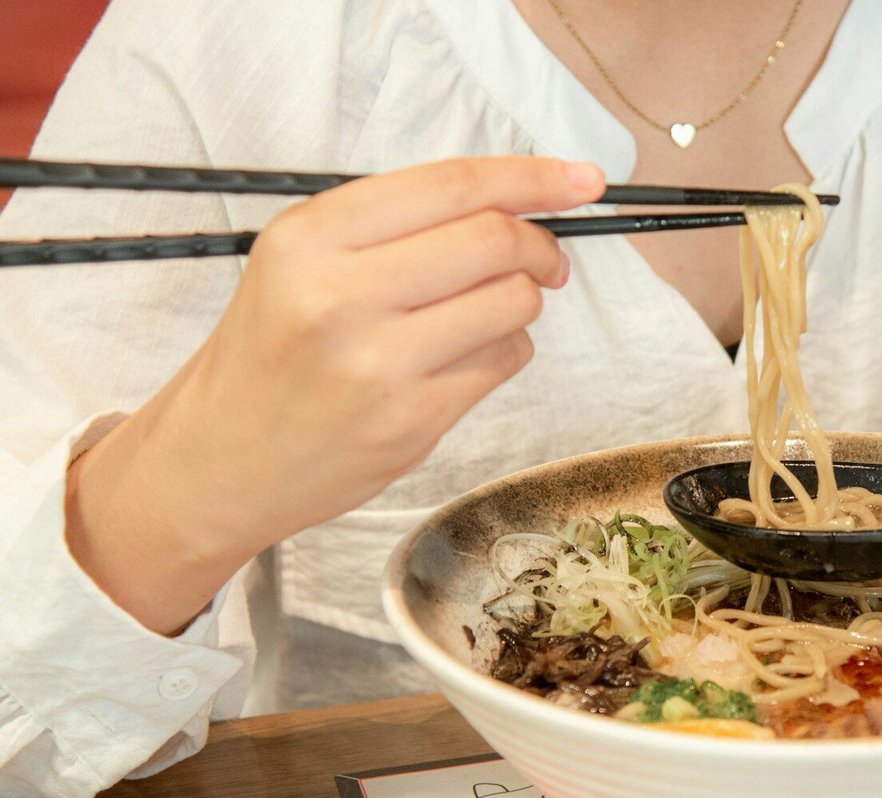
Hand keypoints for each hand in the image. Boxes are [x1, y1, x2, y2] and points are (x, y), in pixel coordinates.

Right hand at [67, 156, 604, 633]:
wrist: (222, 458)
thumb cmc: (273, 352)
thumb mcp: (301, 261)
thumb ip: (395, 226)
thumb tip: (514, 200)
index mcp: (311, 237)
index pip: (452, 186)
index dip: (532, 178)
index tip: (582, 180)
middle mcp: (342, 294)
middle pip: (494, 240)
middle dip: (540, 245)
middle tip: (546, 259)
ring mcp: (381, 362)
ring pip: (512, 302)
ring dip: (523, 301)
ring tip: (489, 312)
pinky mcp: (413, 418)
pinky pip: (503, 361)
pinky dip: (505, 350)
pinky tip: (464, 357)